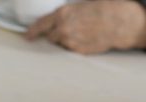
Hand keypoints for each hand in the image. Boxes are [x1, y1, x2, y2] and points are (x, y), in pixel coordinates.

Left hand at [25, 0, 145, 54]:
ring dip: (66, 40)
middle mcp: (64, 30)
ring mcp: (71, 42)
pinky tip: (86, 39)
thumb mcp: (78, 5)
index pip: (41, 25)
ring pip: (62, 44)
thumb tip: (56, 20)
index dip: (32, 32)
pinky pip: (72, 50)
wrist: (118, 21)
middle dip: (54, 35)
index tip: (27, 36)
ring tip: (79, 33)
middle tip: (64, 31)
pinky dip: (75, 45)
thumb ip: (64, 14)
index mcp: (62, 15)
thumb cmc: (100, 9)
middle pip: (51, 37)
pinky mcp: (80, 51)